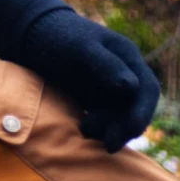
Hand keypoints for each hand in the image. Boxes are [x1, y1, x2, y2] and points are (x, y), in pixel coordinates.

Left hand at [16, 7, 160, 152]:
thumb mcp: (81, 47)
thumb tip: (131, 87)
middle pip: (135, 108)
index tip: (132, 130)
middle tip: (108, 145)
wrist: (32, 35)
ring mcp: (109, 88)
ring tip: (83, 129)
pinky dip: (98, 128)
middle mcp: (124, 74)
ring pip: (119, 117)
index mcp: (127, 57)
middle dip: (125, 128)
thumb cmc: (58, 35)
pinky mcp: (94, 99)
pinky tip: (82, 131)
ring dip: (109, 129)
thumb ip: (105, 65)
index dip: (142, 112)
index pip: (147, 89)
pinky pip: (103, 119)